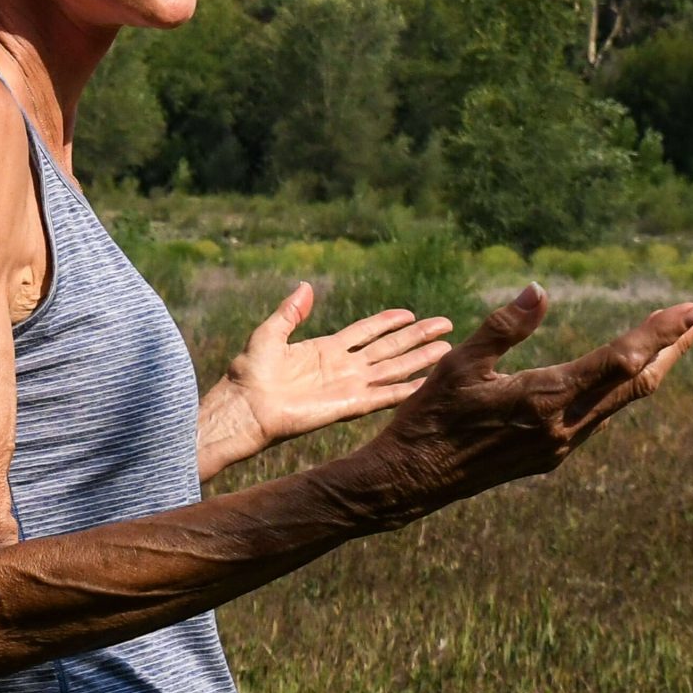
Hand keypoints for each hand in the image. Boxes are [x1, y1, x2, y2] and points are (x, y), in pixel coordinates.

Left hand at [200, 282, 456, 477]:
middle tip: (445, 326)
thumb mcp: (269, 334)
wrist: (244, 407)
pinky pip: (385, 396)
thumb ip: (291, 312)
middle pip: (388, 348)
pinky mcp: (350, 405)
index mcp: (325, 349)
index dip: (388, 322)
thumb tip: (306, 285)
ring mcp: (348, 386)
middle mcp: (342, 368)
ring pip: (393, 369)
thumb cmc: (249, 373)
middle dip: (417, 337)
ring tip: (447, 350)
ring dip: (420, 360)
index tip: (411, 313)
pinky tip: (428, 382)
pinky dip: (406, 389)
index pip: (366, 332)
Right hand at [350, 283, 692, 522]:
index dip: (662, 332)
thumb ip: (503, 328)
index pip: (623, 360)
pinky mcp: (551, 454)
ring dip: (653, 366)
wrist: (412, 481)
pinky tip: (620, 373)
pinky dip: (622, 387)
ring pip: (624, 401)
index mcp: (546, 398)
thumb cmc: (429, 417)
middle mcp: (565, 426)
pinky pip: (600, 415)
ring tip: (673, 338)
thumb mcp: (460, 365)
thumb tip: (539, 290)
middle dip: (676, 347)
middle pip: (640, 382)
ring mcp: (562, 444)